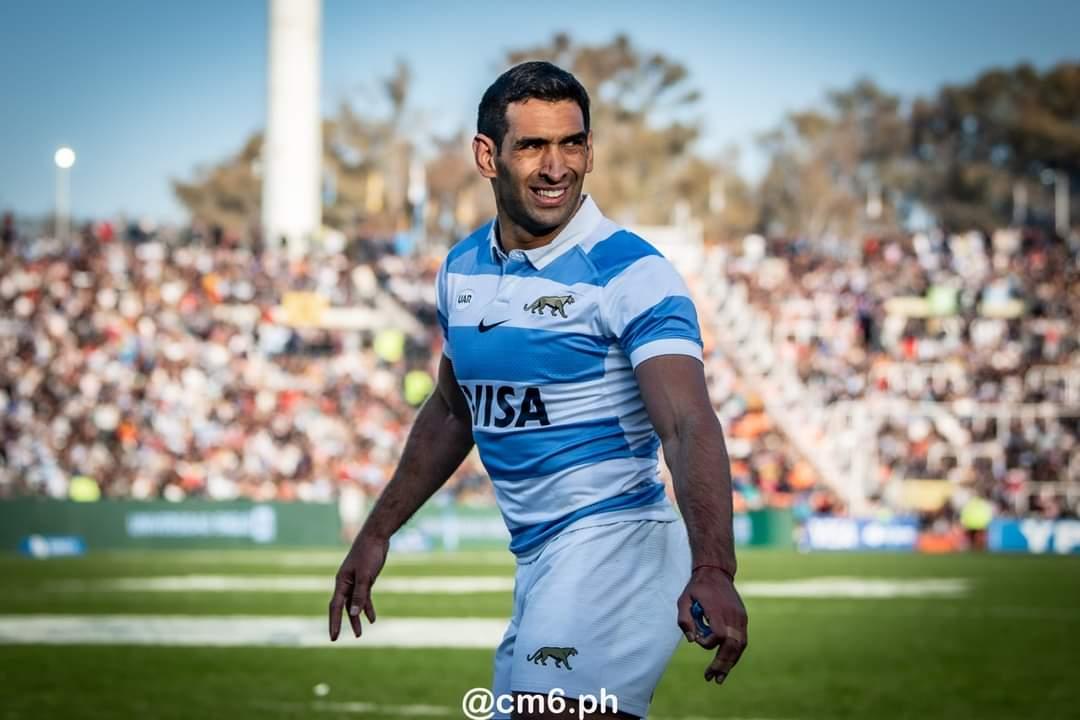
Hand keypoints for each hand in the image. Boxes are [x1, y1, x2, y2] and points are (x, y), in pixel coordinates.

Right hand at [328, 534, 388, 640]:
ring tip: (359, 634)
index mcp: (342, 583)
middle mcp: (346, 584)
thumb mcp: (365, 576)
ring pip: (354, 604)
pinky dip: (367, 608)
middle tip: (339, 638)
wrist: (376, 537)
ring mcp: (355, 582)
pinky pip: (364, 598)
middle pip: (343, 608)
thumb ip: (360, 595)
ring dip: (356, 618)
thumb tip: (353, 614)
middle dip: (342, 623)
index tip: (333, 637)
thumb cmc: (368, 554)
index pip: (336, 607)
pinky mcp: (365, 580)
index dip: (334, 623)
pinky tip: (372, 619)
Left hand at [676, 566, 747, 683]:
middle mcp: (733, 616)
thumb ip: (684, 619)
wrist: (716, 572)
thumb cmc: (697, 587)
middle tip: (712, 679)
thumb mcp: (683, 599)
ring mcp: (741, 617)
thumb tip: (691, 640)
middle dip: (722, 664)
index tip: (697, 637)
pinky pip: (742, 640)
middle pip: (732, 646)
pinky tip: (727, 663)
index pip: (719, 635)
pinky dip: (734, 653)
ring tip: (720, 677)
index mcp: (719, 610)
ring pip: (740, 646)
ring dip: (730, 663)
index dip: (707, 642)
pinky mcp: (743, 618)